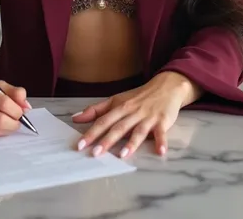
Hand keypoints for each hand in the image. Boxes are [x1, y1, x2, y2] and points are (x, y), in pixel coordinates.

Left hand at [72, 72, 200, 158]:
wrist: (166, 86)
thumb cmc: (139, 96)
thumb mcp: (116, 100)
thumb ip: (97, 110)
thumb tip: (76, 118)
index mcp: (120, 107)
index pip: (103, 121)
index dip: (91, 132)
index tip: (80, 145)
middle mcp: (133, 112)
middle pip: (118, 127)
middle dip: (107, 140)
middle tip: (95, 153)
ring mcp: (148, 117)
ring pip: (138, 130)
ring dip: (131, 143)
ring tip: (123, 155)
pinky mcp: (162, 121)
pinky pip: (161, 133)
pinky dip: (161, 142)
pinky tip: (160, 151)